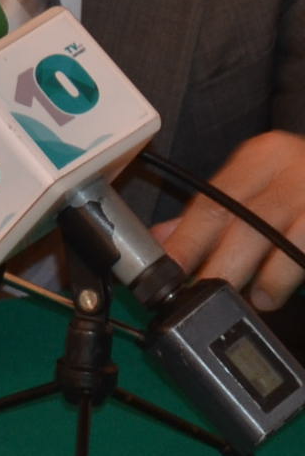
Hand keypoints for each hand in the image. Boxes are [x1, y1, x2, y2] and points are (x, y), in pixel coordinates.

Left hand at [154, 131, 304, 310]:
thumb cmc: (301, 181)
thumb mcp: (259, 181)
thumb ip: (214, 210)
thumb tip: (164, 238)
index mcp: (265, 156)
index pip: (214, 202)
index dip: (187, 240)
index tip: (169, 269)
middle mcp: (297, 171)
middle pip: (249, 225)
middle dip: (222, 266)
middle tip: (207, 293)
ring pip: (288, 244)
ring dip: (269, 279)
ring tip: (257, 300)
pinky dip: (297, 276)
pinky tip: (283, 291)